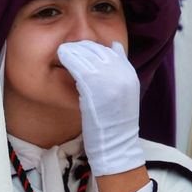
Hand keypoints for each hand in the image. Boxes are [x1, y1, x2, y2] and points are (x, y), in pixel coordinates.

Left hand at [56, 40, 143, 176]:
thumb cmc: (115, 122)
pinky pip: (76, 63)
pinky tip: (61, 59)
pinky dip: (67, 58)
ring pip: (84, 53)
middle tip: (68, 50)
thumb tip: (115, 46)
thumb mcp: (125, 92)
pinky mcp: (92, 85)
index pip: (110, 49)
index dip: (93, 48)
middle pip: (97, 49)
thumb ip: (120, 69)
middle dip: (81, 47)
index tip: (81, 50)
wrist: (115, 144)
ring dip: (72, 51)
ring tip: (63, 54)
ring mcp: (108, 78)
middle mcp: (121, 73)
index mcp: (130, 74)